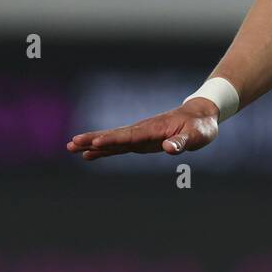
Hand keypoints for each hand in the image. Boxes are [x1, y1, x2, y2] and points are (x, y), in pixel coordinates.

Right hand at [66, 99, 219, 160]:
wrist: (200, 116)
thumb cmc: (200, 126)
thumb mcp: (197, 135)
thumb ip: (182, 142)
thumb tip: (168, 148)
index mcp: (154, 129)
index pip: (130, 135)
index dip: (112, 140)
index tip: (94, 143)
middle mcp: (143, 131)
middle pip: (114, 136)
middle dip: (93, 140)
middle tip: (71, 144)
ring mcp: (140, 136)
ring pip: (113, 141)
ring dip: (93, 145)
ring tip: (71, 148)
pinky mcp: (141, 141)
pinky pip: (119, 146)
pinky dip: (104, 150)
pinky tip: (89, 155)